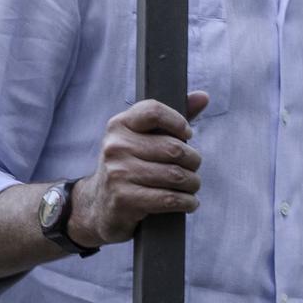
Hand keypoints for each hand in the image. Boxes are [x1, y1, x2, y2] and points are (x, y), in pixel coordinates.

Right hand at [69, 92, 208, 247]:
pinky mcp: (123, 199)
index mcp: (119, 125)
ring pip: (176, 175)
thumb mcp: (144, 140)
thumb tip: (203, 96)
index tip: (186, 135)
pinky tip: (188, 202)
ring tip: (191, 186)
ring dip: (192, 183)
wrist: (99, 205)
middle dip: (193, 161)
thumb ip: (172, 119)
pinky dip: (187, 202)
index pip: (154, 111)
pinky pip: (169, 199)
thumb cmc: (130, 166)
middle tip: (193, 168)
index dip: (178, 122)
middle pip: (175, 149)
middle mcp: (115, 146)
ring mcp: (117, 173)